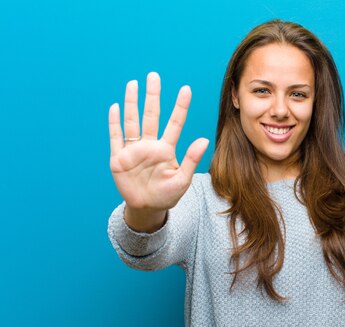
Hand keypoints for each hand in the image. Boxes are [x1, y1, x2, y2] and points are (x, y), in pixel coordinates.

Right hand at [108, 72, 208, 210]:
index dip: (180, 106)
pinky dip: (115, 122)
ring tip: (133, 84)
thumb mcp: (182, 180)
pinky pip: (116, 137)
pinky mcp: (119, 158)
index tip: (186, 89)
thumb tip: (204, 139)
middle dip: (152, 96)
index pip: (175, 123)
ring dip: (132, 102)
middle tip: (154, 76)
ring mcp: (134, 150)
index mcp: (166, 149)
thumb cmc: (167, 195)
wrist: (147, 208)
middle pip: (151, 115)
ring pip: (132, 121)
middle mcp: (150, 145)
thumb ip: (191, 159)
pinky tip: (116, 107)